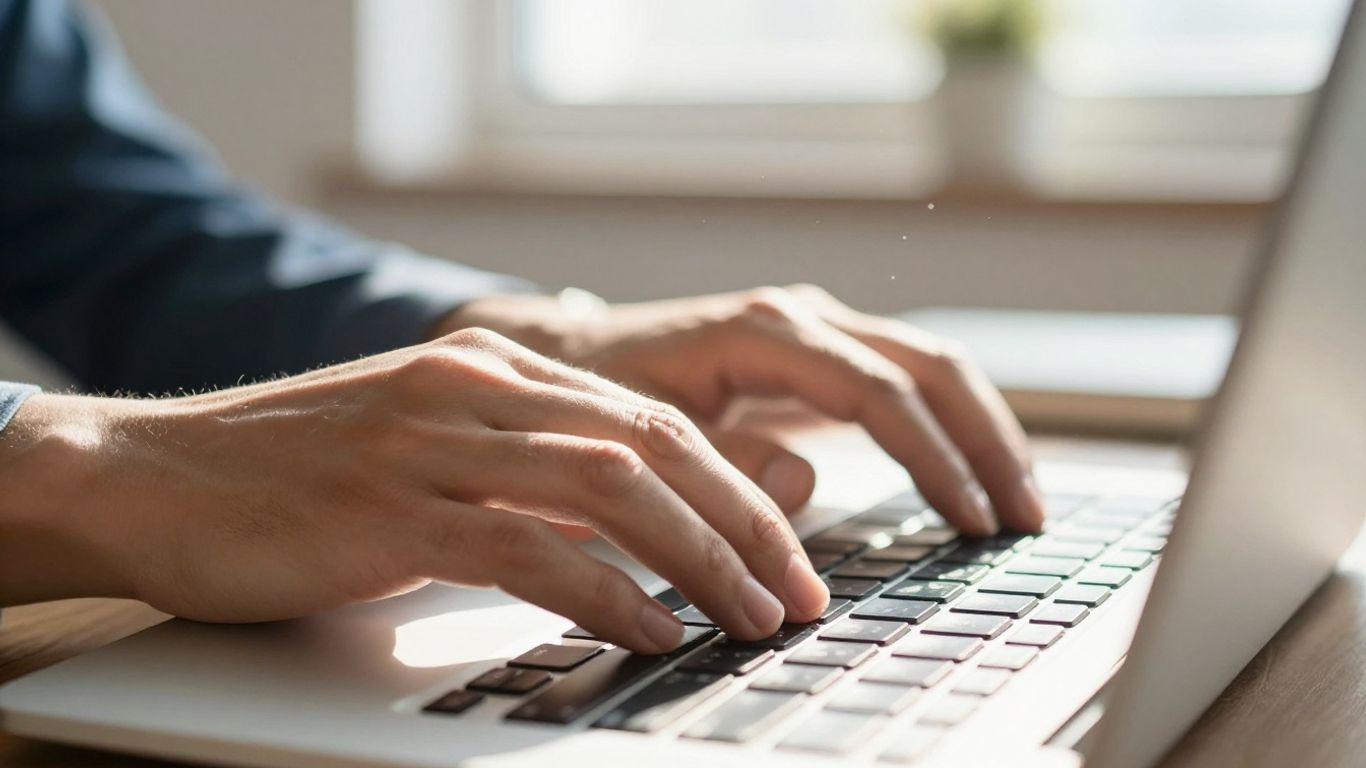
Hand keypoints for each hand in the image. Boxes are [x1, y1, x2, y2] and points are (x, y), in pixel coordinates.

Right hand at [0, 331, 829, 652]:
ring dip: (698, 558)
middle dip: (745, 523)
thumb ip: (536, 475)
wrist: (155, 475)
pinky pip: (526, 546)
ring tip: (749, 618)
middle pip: (653, 444)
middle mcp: (474, 388)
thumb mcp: (436, 459)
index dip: (738, 486)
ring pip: (607, 486)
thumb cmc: (301, 480)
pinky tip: (651, 630)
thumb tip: (650, 520)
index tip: (790, 553)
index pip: (652, 419)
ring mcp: (430, 441)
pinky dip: (606, 592)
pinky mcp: (387, 507)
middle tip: (798, 593)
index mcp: (493, 370)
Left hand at [445, 286, 1043, 534]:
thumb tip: (806, 480)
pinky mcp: (817, 358)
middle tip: (1022, 519)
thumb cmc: (595, 398)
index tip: (971, 522)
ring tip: (1017, 502)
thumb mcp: (643, 438)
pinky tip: (970, 477)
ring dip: (980, 432)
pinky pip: (904, 383)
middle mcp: (802, 319)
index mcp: (764, 332)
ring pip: (931, 367)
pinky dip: (947, 429)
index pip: (880, 392)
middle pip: (930, 366)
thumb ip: (717, 463)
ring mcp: (815, 332)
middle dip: (985, 441)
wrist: (562, 356)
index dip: (933, 459)